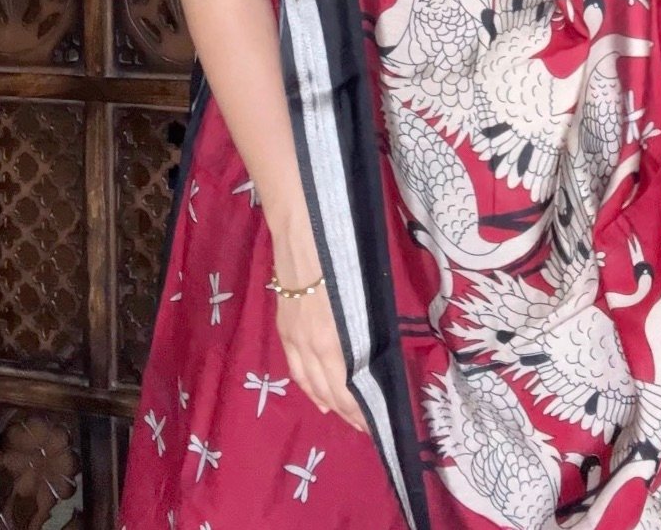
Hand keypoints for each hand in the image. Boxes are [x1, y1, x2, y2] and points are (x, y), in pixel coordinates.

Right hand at [271, 250, 366, 432]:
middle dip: (348, 413)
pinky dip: (308, 388)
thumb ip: (366, 328)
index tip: (376, 423)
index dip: (359, 410)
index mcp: (333, 340)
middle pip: (329, 392)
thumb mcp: (361, 296)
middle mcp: (311, 347)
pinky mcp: (284, 328)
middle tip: (365, 427)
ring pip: (310, 384)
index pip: (347, 388)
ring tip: (344, 418)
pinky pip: (296, 369)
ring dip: (328, 404)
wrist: (302, 234)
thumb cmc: (342, 257)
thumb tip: (376, 351)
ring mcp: (294, 339)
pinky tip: (318, 398)